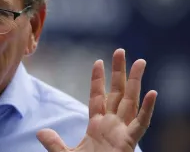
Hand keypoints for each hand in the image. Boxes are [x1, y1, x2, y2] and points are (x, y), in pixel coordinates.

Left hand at [37, 49, 156, 151]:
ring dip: (136, 82)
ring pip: (131, 102)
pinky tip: (152, 93)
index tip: (97, 62)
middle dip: (119, 72)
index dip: (97, 80)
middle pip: (117, 93)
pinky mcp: (129, 143)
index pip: (98, 97)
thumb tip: (41, 132)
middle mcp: (112, 125)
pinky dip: (147, 109)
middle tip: (121, 51)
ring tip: (141, 62)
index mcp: (97, 126)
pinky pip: (141, 124)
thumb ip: (54, 144)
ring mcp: (122, 132)